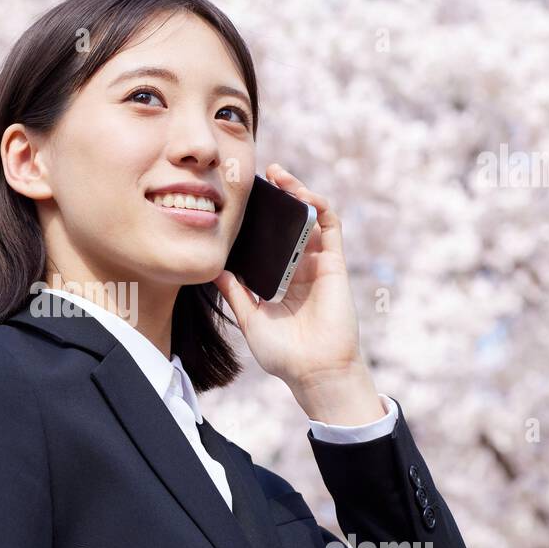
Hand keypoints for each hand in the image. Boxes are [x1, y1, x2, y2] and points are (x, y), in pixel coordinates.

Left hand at [213, 163, 383, 423]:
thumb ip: (235, 293)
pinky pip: (331, 228)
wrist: (312, 372)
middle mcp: (301, 269)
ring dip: (298, 193)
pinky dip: (319, 206)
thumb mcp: (250, 318)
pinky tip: (302, 194)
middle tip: (260, 176)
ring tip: (279, 175)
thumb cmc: (284, 354)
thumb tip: (213, 270)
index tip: (241, 202)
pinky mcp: (335, 265)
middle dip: (279, 198)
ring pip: (312, 219)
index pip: (272, 241)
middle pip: (291, 224)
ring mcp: (319, 265)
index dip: (261, 220)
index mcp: (282, 281)